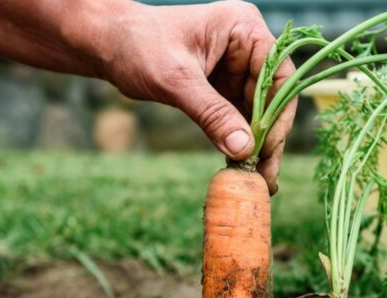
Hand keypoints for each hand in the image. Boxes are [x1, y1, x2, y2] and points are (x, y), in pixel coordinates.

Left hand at [98, 1, 296, 193]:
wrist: (108, 45)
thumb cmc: (138, 46)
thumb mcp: (176, 80)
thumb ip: (211, 113)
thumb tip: (244, 149)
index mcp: (243, 28)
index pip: (277, 75)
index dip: (278, 114)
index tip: (268, 148)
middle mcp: (247, 47)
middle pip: (272, 98)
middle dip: (268, 138)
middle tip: (266, 176)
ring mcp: (236, 68)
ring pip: (258, 113)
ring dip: (256, 146)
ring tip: (257, 180)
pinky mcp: (223, 88)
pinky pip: (239, 118)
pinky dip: (238, 142)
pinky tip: (239, 168)